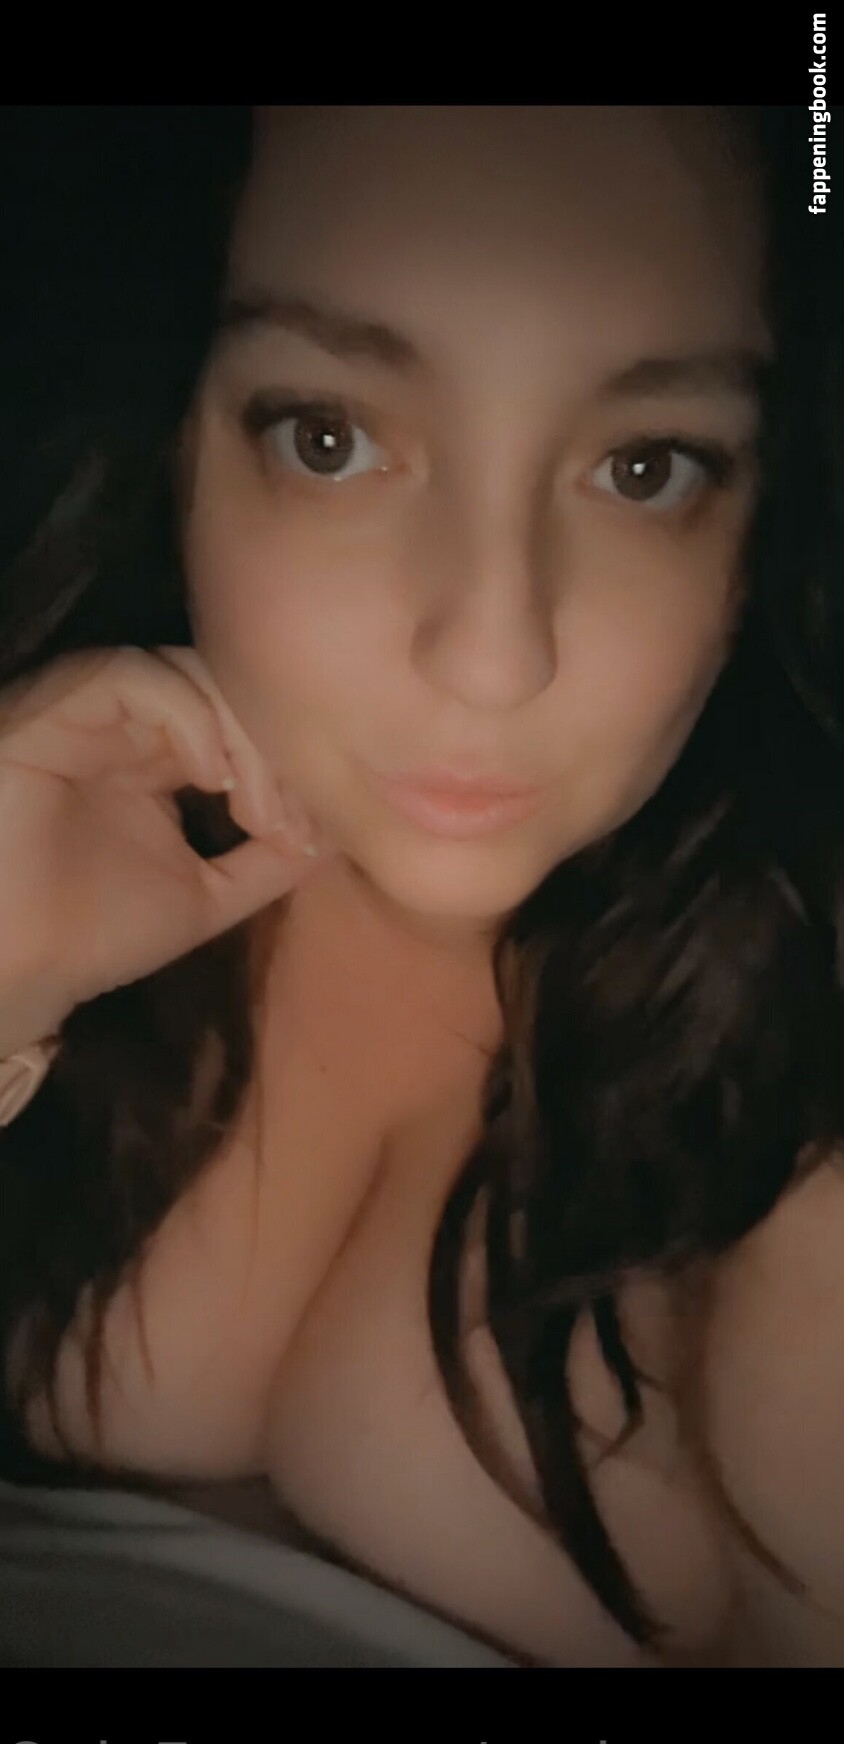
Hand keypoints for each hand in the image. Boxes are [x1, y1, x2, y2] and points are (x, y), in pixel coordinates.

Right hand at [0, 643, 337, 1031]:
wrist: (12, 971)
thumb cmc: (94, 937)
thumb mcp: (209, 896)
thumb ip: (271, 862)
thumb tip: (342, 834)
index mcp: (157, 760)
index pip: (241, 719)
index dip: (287, 760)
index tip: (308, 830)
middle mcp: (123, 726)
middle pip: (224, 686)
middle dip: (272, 745)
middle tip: (285, 816)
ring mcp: (86, 713)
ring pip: (186, 671)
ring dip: (239, 731)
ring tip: (251, 805)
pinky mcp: (48, 709)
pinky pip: (129, 674)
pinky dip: (186, 714)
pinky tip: (209, 773)